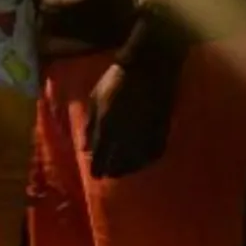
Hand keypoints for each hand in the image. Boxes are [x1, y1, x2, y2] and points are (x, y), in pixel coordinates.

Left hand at [85, 57, 179, 179]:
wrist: (149, 69)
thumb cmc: (117, 80)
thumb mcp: (95, 98)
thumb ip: (90, 125)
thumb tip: (84, 148)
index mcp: (107, 126)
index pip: (101, 155)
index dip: (98, 167)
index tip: (96, 174)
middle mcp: (126, 135)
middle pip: (117, 162)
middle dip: (109, 170)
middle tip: (106, 176)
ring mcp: (144, 134)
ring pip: (135, 161)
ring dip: (126, 169)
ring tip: (119, 173)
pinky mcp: (160, 131)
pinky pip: (152, 154)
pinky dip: (144, 162)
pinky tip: (139, 163)